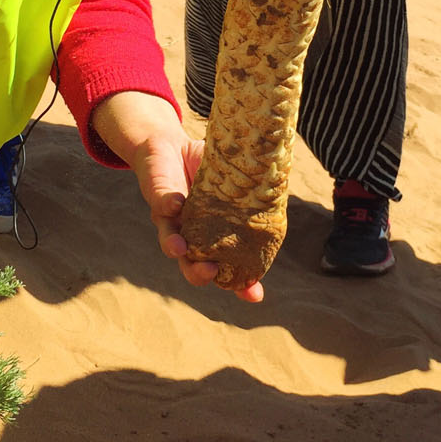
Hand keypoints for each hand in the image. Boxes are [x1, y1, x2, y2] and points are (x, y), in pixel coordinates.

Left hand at [91, 92, 264, 302]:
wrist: (169, 145)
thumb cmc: (206, 168)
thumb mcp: (233, 180)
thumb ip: (251, 189)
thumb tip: (283, 188)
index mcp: (213, 236)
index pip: (227, 268)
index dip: (241, 284)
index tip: (255, 296)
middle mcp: (190, 235)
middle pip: (192, 266)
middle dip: (200, 274)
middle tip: (212, 272)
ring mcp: (171, 220)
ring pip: (170, 242)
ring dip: (175, 247)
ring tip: (181, 248)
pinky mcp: (157, 198)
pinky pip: (161, 204)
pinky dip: (168, 205)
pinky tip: (177, 203)